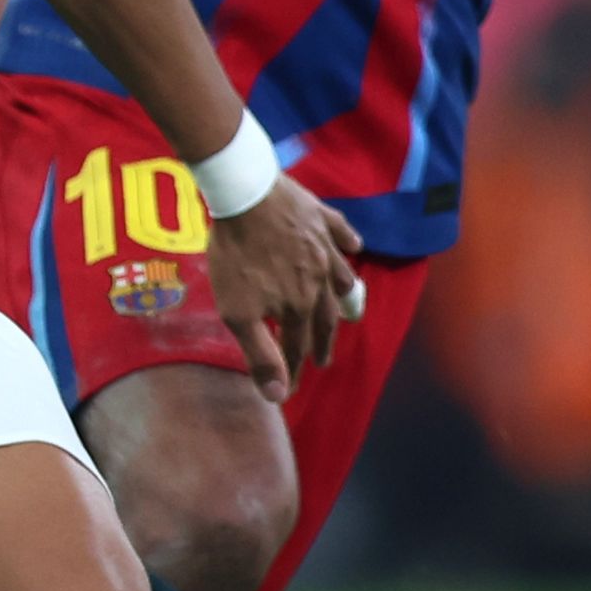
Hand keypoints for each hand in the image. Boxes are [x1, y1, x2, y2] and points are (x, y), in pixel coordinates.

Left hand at [199, 175, 362, 400]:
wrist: (246, 194)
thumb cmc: (236, 255)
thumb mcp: (239, 313)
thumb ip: (260, 354)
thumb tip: (278, 396)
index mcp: (299, 306)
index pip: (297, 347)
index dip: (292, 371)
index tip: (290, 389)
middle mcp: (320, 281)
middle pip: (323, 318)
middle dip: (321, 343)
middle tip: (322, 361)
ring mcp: (323, 247)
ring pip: (340, 278)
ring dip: (344, 299)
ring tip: (348, 312)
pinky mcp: (320, 217)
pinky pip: (341, 233)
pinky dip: (348, 242)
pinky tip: (354, 247)